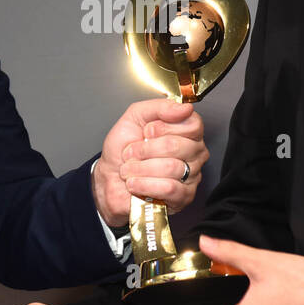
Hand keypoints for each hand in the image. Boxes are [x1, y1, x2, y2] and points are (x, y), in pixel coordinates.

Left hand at [92, 99, 207, 225]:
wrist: (109, 178)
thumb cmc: (123, 150)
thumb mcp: (135, 117)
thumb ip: (159, 107)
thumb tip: (185, 108)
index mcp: (187, 132)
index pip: (192, 124)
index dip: (163, 127)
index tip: (147, 131)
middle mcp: (194, 153)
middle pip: (178, 146)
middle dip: (146, 149)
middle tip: (133, 152)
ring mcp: (191, 176)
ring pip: (172, 167)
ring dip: (141, 168)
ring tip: (130, 169)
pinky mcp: (183, 197)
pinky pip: (169, 188)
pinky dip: (145, 184)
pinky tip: (135, 183)